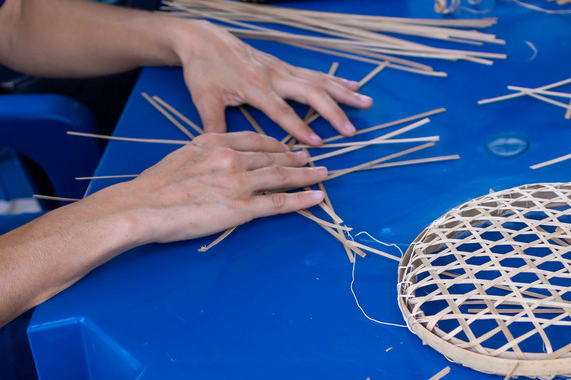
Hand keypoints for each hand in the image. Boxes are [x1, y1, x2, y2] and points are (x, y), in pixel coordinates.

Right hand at [96, 131, 328, 243]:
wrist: (141, 207)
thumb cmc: (154, 187)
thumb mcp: (181, 156)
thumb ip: (204, 153)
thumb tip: (214, 157)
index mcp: (215, 142)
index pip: (254, 139)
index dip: (276, 144)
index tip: (289, 146)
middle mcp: (230, 157)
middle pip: (273, 156)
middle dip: (296, 158)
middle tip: (312, 160)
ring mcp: (238, 183)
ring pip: (281, 176)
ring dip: (306, 175)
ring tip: (322, 175)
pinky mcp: (241, 208)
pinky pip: (280, 202)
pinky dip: (302, 198)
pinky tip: (317, 196)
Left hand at [174, 20, 372, 145]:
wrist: (204, 39)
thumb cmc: (204, 69)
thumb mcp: (203, 97)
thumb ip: (214, 124)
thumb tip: (217, 149)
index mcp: (255, 87)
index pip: (281, 111)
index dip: (300, 127)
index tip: (318, 144)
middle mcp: (274, 76)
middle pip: (310, 93)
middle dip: (333, 112)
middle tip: (351, 130)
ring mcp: (282, 69)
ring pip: (319, 80)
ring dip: (344, 93)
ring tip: (367, 103)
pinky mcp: (285, 66)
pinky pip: (316, 74)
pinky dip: (336, 81)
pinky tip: (353, 86)